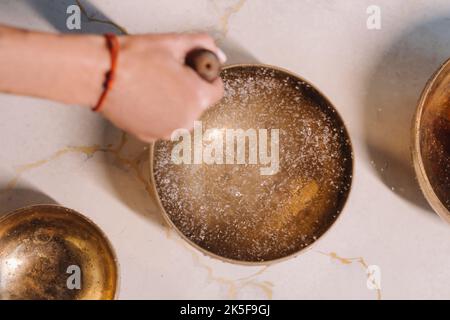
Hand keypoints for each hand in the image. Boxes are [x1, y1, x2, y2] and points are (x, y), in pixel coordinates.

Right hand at [100, 33, 225, 141]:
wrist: (100, 75)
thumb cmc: (135, 59)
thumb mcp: (175, 42)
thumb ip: (204, 46)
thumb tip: (217, 56)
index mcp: (198, 98)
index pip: (217, 90)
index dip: (207, 77)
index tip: (193, 70)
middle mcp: (186, 121)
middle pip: (198, 104)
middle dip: (189, 90)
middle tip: (168, 74)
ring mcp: (166, 131)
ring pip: (179, 115)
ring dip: (173, 103)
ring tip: (153, 85)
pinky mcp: (148, 137)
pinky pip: (162, 124)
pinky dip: (156, 114)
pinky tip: (143, 98)